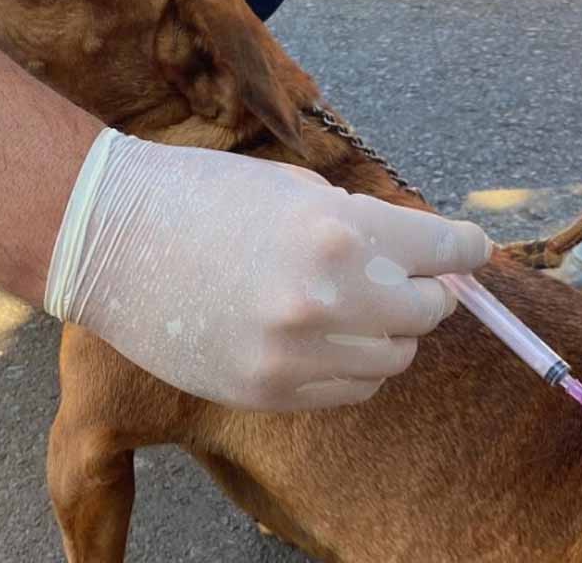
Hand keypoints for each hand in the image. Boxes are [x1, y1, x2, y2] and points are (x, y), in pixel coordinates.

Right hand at [46, 128, 491, 409]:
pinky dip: (354, 366)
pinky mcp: (268, 391)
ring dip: (390, 333)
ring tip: (355, 308)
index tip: (471, 252)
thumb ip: (367, 226)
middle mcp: (328, 298)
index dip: (466, 250)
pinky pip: (350, 391)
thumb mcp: (298, 189)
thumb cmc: (202, 195)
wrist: (110, 237)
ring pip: (394, 360)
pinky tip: (326, 338)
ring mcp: (296, 353)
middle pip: (429, 313)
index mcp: (340, 232)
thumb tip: (421, 256)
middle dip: (427, 292)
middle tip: (408, 280)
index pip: (446, 252)